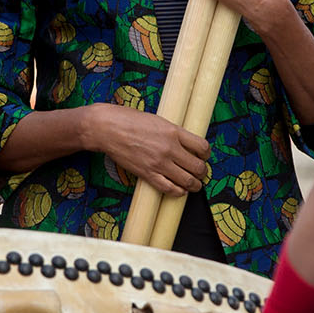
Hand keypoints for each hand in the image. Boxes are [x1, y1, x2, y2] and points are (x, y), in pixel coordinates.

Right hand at [85, 105, 208, 195]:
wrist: (107, 128)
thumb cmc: (128, 120)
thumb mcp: (157, 120)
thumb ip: (172, 132)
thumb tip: (184, 143)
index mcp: (174, 131)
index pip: (203, 147)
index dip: (206, 154)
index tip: (203, 156)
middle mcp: (170, 148)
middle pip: (198, 167)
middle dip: (202, 172)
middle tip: (200, 173)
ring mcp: (159, 163)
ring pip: (188, 181)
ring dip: (194, 185)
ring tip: (193, 184)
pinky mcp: (148, 174)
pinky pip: (170, 189)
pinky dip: (178, 192)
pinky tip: (179, 190)